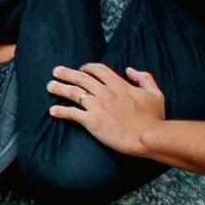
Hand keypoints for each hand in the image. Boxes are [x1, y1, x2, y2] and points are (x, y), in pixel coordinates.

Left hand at [48, 62, 166, 154]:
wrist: (148, 137)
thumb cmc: (153, 118)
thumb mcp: (154, 94)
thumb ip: (144, 78)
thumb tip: (131, 70)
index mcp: (119, 85)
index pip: (98, 69)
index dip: (87, 67)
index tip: (81, 69)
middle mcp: (106, 93)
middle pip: (81, 78)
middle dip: (66, 73)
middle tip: (56, 71)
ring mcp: (98, 107)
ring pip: (73, 93)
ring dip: (59, 88)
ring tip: (49, 86)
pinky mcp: (92, 121)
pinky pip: (72, 114)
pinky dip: (61, 111)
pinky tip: (52, 111)